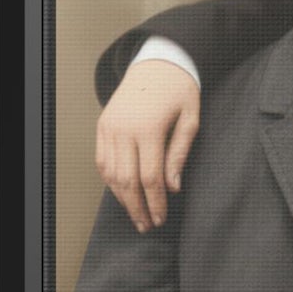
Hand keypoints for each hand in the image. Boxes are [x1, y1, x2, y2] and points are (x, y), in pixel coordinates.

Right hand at [96, 60, 201, 231]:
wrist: (156, 64)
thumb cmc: (180, 91)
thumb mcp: (190, 119)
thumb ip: (180, 153)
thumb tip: (173, 188)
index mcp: (149, 128)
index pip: (150, 177)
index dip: (156, 202)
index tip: (162, 219)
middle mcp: (124, 129)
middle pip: (127, 180)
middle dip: (137, 207)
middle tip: (147, 226)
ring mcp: (109, 128)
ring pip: (111, 173)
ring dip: (122, 198)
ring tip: (136, 216)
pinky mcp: (102, 126)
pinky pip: (102, 161)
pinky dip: (110, 181)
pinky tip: (122, 194)